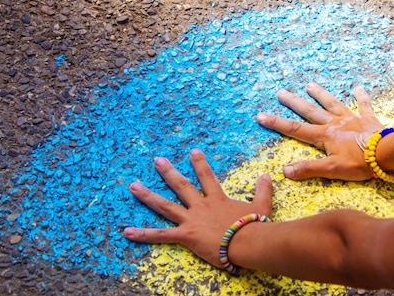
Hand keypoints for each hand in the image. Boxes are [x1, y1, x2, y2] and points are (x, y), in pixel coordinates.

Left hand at [124, 149, 272, 268]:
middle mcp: (201, 206)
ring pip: (165, 206)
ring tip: (133, 186)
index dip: (199, 164)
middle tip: (157, 160)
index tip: (192, 151)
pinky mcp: (186, 235)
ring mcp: (191, 220)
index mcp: (217, 200)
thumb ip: (263, 190)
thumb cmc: (256, 226)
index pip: (207, 177)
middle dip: (168, 172)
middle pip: (181, 186)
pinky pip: (161, 235)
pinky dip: (143, 234)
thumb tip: (267, 176)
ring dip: (148, 196)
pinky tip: (126, 232)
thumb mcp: (262, 205)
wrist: (248, 242)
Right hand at [257, 82, 384, 180]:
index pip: (296, 129)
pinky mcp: (367, 119)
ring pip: (332, 104)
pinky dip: (361, 96)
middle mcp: (334, 123)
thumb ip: (308, 169)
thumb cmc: (360, 163)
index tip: (261, 115)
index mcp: (324, 136)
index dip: (277, 123)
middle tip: (280, 92)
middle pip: (310, 111)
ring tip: (309, 84)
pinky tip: (358, 87)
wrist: (387, 153)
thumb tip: (285, 170)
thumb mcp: (332, 170)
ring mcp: (350, 118)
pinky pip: (363, 105)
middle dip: (293, 103)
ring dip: (320, 94)